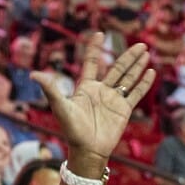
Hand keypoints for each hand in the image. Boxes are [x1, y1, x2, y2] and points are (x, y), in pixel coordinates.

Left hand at [35, 32, 154, 162]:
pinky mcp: (124, 110)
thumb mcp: (60, 107)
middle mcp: (101, 91)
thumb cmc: (72, 130)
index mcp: (86, 87)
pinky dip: (144, 83)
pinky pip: (136, 94)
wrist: (87, 151)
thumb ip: (50, 89)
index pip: (91, 62)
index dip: (94, 48)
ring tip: (146, 51)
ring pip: (128, 78)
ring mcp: (114, 100)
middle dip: (128, 56)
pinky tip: (151, 72)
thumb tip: (33, 74)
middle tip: (140, 44)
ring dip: (137, 65)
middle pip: (117, 68)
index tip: (99, 33)